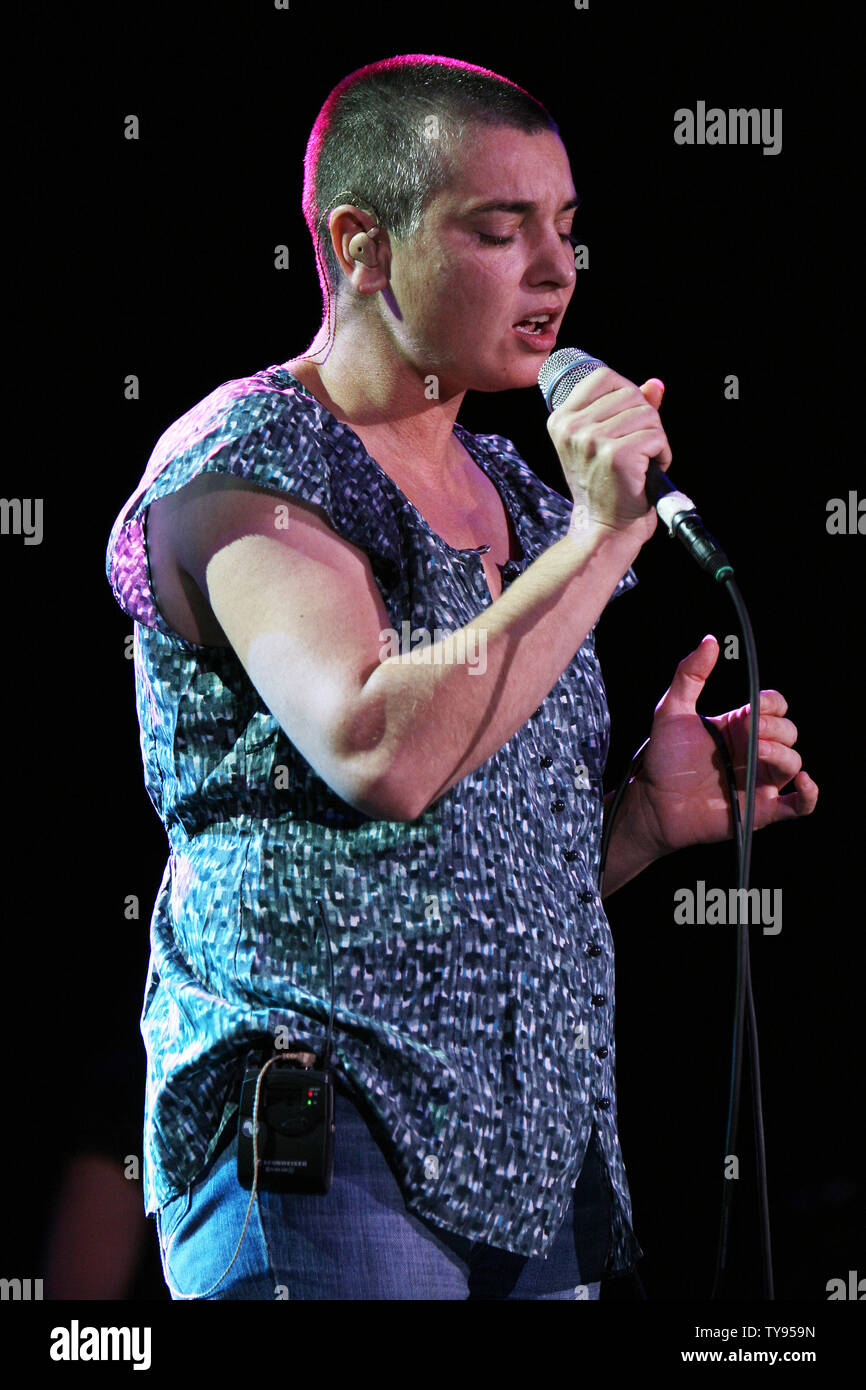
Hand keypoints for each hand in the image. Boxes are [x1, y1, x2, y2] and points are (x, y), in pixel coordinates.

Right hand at [548, 372, 670, 545]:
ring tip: (641, 462)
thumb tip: (655, 385)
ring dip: (655, 439)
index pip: (603, 377)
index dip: (626, 392)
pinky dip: (662, 455)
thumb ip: (627, 408)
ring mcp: (592, 440)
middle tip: (635, 450)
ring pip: (648, 414)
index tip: (626, 421)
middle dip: (645, 420)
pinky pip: (656, 436)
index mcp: (561, 419)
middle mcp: (571, 427)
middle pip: (631, 393)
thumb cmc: (605, 486)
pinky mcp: (616, 455)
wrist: (604, 528)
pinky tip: (647, 472)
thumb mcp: (604, 440)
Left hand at [627, 634, 818, 857]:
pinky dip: (810, 794)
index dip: (772, 703)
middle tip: (750, 730)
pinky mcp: (762, 811)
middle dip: (775, 727)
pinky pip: (800, 805)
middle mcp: (755, 751)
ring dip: (782, 754)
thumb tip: (710, 640)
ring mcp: (760, 781)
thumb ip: (689, 675)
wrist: (653, 803)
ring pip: (794, 762)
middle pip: (789, 732)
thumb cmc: (664, 759)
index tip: (754, 705)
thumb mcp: (671, 711)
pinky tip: (803, 780)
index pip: (775, 707)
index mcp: (739, 726)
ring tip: (757, 752)